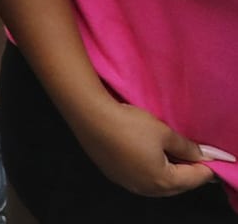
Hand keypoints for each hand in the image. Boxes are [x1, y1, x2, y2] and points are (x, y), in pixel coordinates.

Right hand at [71, 99, 233, 197]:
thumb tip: (204, 156)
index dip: (206, 167)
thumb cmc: (130, 124)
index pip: (194, 178)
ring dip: (170, 174)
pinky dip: (152, 172)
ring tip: (176, 158)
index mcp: (162, 181)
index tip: (214, 158)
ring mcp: (128, 184)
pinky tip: (151, 158)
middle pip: (176, 186)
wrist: (90, 117)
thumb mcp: (164, 132)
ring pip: (157, 184)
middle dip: (189, 174)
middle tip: (198, 159)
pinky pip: (141, 179)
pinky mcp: (114, 175)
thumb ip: (187, 147)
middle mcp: (146, 189)